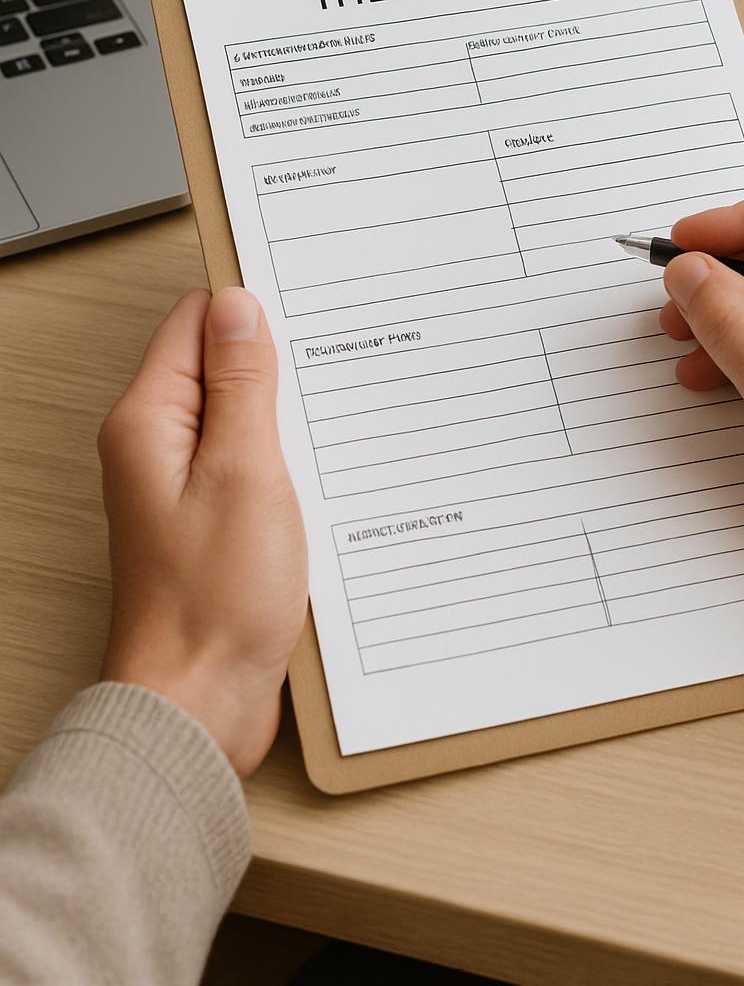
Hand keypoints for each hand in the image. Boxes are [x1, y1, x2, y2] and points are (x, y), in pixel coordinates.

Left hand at [98, 288, 307, 776]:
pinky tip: (319, 474)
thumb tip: (240, 308)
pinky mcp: (213, 520)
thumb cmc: (212, 602)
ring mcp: (184, 485)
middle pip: (217, 364)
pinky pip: (248, 462)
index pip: (196, 321)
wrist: (201, 702)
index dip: (251, 309)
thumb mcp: (244, 471)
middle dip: (274, 362)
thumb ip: (243, 383)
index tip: (306, 311)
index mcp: (149, 422)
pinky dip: (284, 459)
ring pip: (240, 414)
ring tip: (327, 426)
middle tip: (325, 374)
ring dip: (284, 415)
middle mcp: (157, 447)